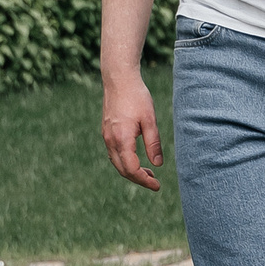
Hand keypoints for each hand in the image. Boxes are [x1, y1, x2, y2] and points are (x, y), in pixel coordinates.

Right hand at [102, 71, 162, 191]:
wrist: (119, 80)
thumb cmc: (137, 97)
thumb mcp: (150, 120)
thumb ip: (153, 143)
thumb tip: (158, 164)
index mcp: (122, 139)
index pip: (131, 169)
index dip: (144, 180)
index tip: (157, 185)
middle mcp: (110, 140)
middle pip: (122, 170)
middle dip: (138, 179)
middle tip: (155, 182)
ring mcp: (106, 137)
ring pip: (117, 163)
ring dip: (131, 171)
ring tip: (149, 173)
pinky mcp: (106, 132)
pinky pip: (114, 154)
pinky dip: (125, 162)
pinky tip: (137, 160)